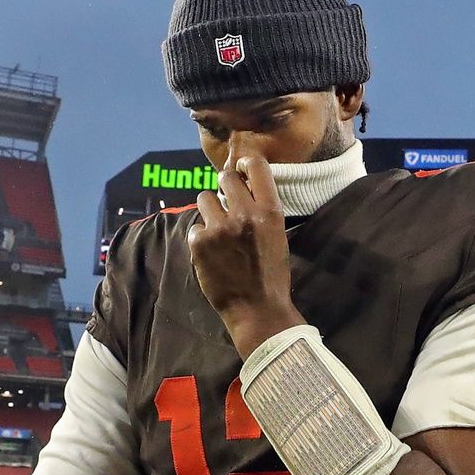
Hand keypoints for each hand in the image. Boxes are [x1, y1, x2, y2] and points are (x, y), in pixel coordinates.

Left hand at [188, 155, 305, 356]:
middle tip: (228, 202)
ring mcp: (220, 228)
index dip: (246, 164)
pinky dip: (202, 237)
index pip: (256, 166)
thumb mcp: (277, 237)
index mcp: (270, 212)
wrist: (258, 310)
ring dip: (210, 210)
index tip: (243, 170)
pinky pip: (196, 226)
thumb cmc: (272, 276)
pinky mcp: (200, 243)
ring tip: (218, 229)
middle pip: (226, 177)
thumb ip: (262, 211)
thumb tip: (246, 189)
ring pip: (205, 198)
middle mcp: (245, 214)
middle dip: (225, 186)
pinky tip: (212, 253)